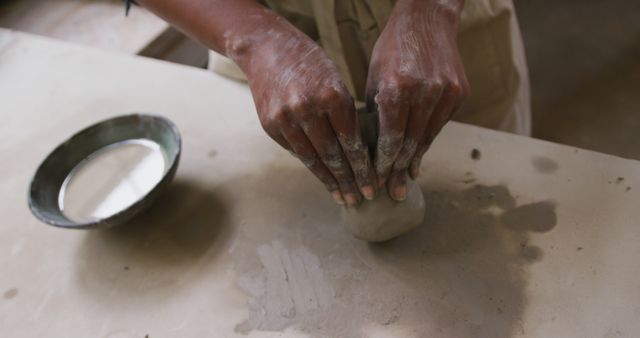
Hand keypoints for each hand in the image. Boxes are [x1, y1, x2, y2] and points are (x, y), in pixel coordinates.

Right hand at [232, 16, 375, 205]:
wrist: (265, 48)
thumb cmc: (310, 63)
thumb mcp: (335, 80)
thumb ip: (344, 113)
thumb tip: (356, 152)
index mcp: (331, 95)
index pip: (351, 141)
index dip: (362, 167)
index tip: (373, 185)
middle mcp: (307, 109)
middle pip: (332, 155)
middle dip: (349, 180)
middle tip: (362, 198)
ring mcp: (285, 119)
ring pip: (312, 159)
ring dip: (330, 181)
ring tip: (344, 197)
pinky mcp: (270, 126)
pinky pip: (296, 152)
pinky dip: (312, 166)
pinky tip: (324, 178)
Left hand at [366, 0, 468, 199]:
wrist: (427, 19)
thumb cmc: (392, 48)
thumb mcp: (374, 78)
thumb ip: (376, 112)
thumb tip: (373, 149)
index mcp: (397, 89)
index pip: (390, 139)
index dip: (384, 164)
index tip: (377, 181)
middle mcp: (425, 93)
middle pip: (410, 144)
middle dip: (399, 170)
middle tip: (394, 192)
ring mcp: (446, 93)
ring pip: (427, 137)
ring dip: (415, 159)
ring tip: (407, 179)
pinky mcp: (460, 93)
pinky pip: (440, 124)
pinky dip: (427, 139)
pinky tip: (419, 154)